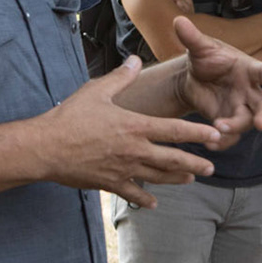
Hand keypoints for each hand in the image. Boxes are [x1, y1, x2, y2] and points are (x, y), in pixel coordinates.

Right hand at [37, 58, 224, 206]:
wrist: (46, 148)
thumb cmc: (69, 117)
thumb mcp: (96, 91)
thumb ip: (120, 77)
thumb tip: (134, 59)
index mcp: (134, 126)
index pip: (174, 130)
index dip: (197, 133)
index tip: (215, 136)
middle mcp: (134, 150)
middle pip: (173, 159)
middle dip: (195, 163)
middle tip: (212, 168)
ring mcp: (123, 169)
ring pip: (158, 177)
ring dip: (176, 179)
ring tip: (190, 180)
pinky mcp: (109, 183)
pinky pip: (132, 193)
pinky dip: (145, 198)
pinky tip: (154, 203)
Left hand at [169, 15, 261, 138]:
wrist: (193, 77)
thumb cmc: (205, 58)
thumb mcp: (198, 47)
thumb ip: (192, 37)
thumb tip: (178, 20)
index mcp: (248, 69)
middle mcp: (249, 90)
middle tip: (260, 124)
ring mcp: (240, 108)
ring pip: (246, 122)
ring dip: (236, 127)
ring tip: (218, 128)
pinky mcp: (227, 121)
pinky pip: (230, 135)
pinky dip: (222, 141)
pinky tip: (210, 144)